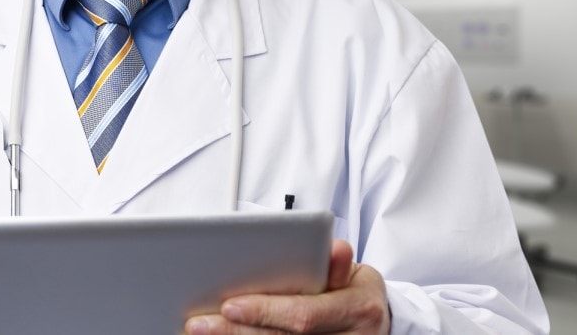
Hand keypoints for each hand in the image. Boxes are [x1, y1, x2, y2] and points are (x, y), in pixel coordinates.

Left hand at [184, 240, 389, 333]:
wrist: (377, 324)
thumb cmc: (354, 293)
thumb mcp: (355, 272)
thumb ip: (337, 264)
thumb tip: (336, 249)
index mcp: (358, 310)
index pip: (303, 314)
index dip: (265, 311)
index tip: (230, 305)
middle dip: (236, 331)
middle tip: (199, 324)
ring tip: (203, 332)